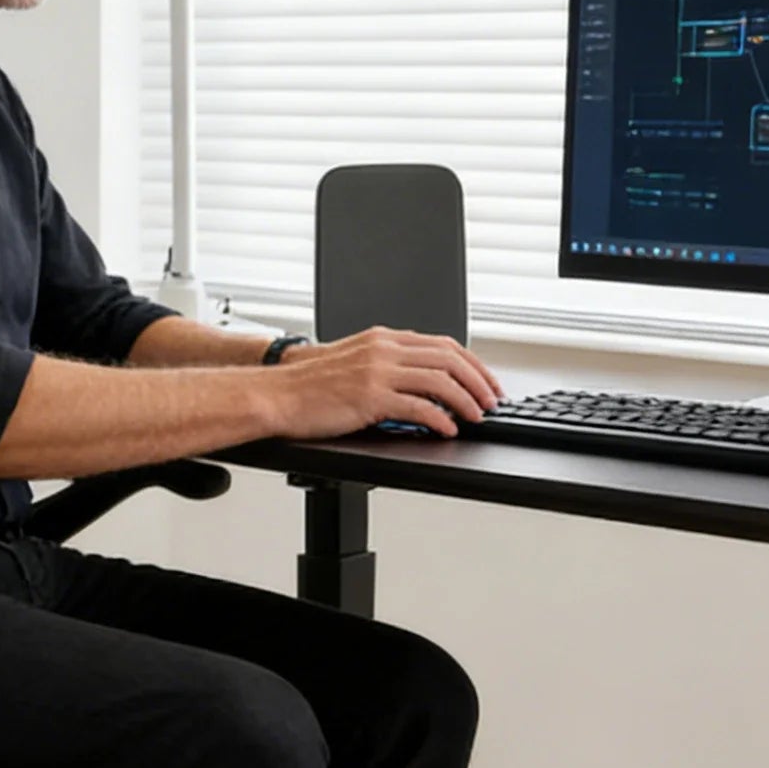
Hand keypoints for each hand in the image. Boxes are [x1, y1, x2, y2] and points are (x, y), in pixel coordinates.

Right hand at [263, 327, 503, 438]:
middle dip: (478, 381)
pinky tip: (447, 429)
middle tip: (492, 401)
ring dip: (466, 400)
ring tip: (476, 416)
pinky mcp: (369, 397)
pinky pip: (418, 407)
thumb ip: (387, 365)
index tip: (486, 382)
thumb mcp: (353, 362)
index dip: (473, 364)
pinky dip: (439, 419)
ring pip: (440, 380)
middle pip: (449, 358)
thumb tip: (422, 382)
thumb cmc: (308, 386)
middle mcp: (383, 349)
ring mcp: (377, 371)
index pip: (443, 344)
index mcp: (382, 338)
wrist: (276, 394)